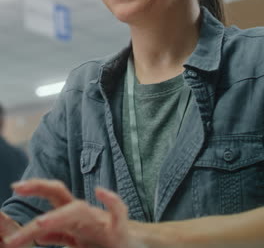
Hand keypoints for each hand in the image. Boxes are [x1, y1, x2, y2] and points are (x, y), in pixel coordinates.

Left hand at [3, 179, 139, 247]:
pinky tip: (102, 191)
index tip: (15, 186)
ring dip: (60, 215)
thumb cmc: (105, 241)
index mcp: (74, 217)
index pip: (53, 196)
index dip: (36, 188)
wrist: (135, 245)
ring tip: (41, 223)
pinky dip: (111, 201)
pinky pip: (118, 213)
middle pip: (61, 195)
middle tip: (18, 188)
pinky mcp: (120, 232)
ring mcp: (100, 222)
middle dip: (40, 189)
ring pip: (80, 211)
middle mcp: (85, 214)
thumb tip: (38, 232)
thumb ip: (59, 235)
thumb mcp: (78, 238)